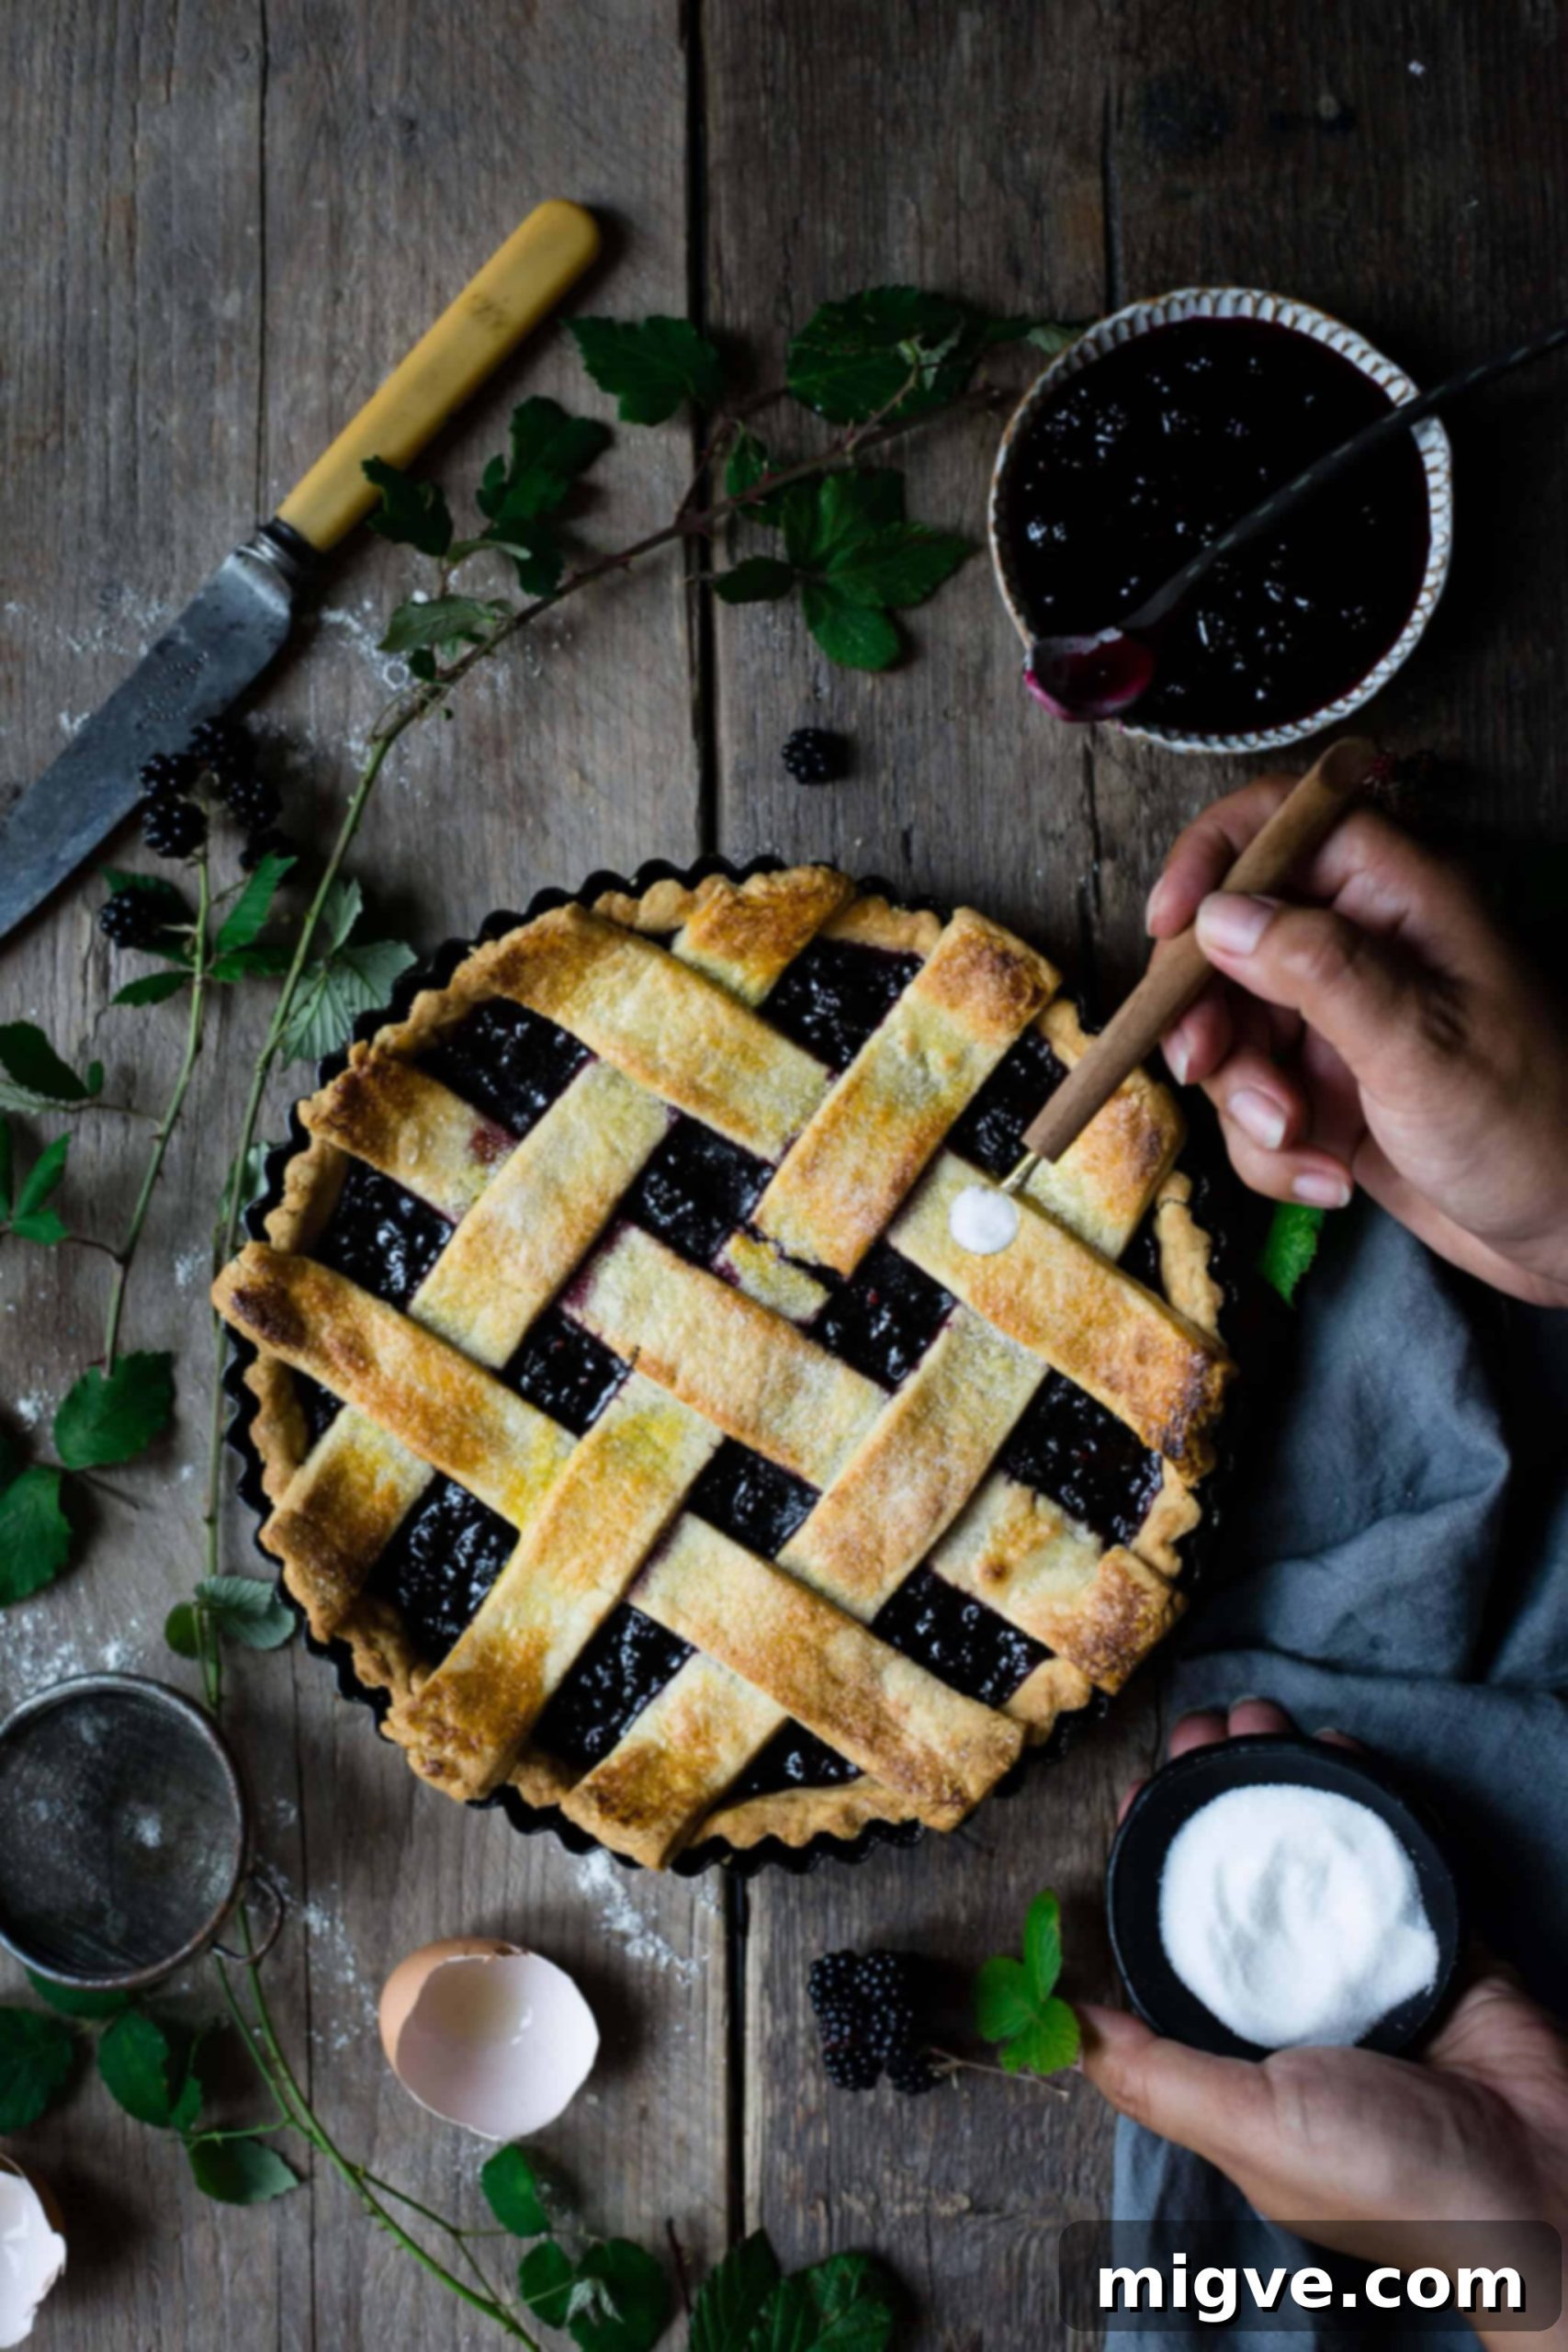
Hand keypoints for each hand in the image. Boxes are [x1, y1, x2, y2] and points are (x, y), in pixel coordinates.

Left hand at [1081, 1702, 1567, 2341]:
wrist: (1549, 2186)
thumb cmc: (1393, 2179)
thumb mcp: (1251, 2127)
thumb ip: (1154, 2074)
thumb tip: (1060, 2019)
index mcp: (1241, 2054)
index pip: (1178, 1938)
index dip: (1155, 1863)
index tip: (1141, 1795)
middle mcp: (1296, 2005)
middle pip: (1240, 1878)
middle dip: (1215, 1798)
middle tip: (1205, 1731)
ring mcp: (1365, 1966)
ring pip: (1309, 1854)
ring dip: (1280, 1780)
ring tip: (1259, 1719)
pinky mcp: (1432, 1938)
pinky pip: (1389, 1852)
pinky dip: (1362, 1797)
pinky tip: (1333, 1750)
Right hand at [1147, 781, 1567, 1305]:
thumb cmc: (1531, 1127)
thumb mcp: (1419, 1046)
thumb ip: (1317, 970)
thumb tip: (1220, 915)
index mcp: (1398, 901)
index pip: (1286, 825)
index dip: (1215, 858)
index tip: (1169, 926)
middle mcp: (1361, 949)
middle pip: (1230, 940)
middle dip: (1209, 1014)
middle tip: (1206, 1068)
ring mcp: (1339, 1025)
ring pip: (1230, 1034)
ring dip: (1244, 1098)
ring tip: (1300, 1140)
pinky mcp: (1325, 1095)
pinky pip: (1252, 1107)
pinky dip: (1271, 1151)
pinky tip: (1328, 1177)